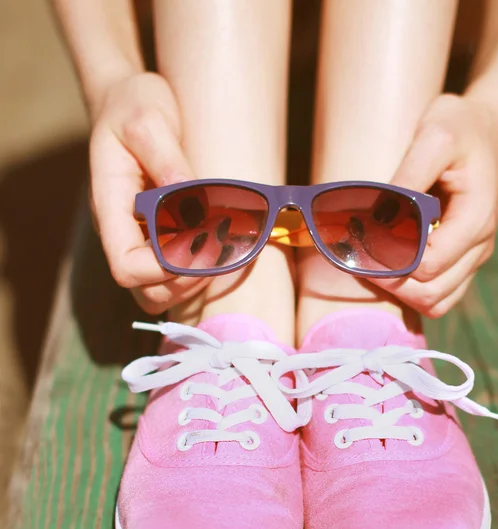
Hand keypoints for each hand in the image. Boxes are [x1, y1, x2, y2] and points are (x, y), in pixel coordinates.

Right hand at [89, 72, 209, 313]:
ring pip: (160, 292)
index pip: (126, 266)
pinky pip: (174, 276)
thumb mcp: (148, 121)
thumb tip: (193, 203)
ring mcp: (139, 237)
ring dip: (193, 284)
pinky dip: (198, 273)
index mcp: (111, 207)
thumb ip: (167, 160)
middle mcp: (123, 231)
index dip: (163, 270)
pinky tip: (220, 245)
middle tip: (218, 252)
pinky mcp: (157, 235)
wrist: (126, 101)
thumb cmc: (133, 106)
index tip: (198, 244)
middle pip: (145, 292)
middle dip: (185, 283)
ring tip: (221, 251)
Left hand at [371, 93, 497, 317]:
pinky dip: (413, 290)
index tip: (360, 245)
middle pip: (432, 295)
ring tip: (374, 264)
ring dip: (402, 293)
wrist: (486, 129)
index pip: (428, 267)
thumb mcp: (433, 138)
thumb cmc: (460, 128)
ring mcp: (472, 256)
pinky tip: (391, 265)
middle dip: (392, 284)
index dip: (390, 264)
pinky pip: (439, 293)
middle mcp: (478, 246)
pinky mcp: (462, 258)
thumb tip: (377, 218)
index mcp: (475, 220)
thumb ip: (408, 178)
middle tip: (359, 258)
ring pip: (436, 301)